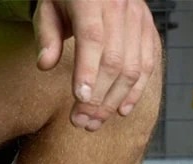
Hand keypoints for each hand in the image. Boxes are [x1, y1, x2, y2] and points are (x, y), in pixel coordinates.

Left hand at [33, 0, 159, 129]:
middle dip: (98, 97)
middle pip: (114, 60)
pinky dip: (136, 90)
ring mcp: (138, 18)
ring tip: (94, 123)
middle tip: (80, 122)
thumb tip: (45, 65)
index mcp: (92, 0)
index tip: (80, 99)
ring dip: (114, 101)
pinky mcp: (147, 28)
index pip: (92, 38)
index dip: (87, 71)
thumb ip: (46, 36)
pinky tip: (121, 111)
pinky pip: (148, 63)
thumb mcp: (48, 10)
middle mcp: (120, 7)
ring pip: (133, 66)